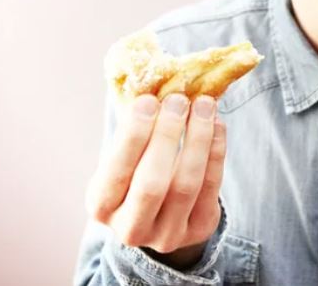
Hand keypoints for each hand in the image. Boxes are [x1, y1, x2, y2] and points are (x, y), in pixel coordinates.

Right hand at [85, 93, 226, 266]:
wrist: (158, 216)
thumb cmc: (135, 172)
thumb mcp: (123, 158)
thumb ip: (133, 129)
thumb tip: (153, 82)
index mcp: (101, 206)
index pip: (116, 171)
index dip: (133, 135)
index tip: (148, 100)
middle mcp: (130, 227)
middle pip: (152, 183)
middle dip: (167, 135)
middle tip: (179, 100)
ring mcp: (166, 234)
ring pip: (186, 185)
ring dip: (197, 138)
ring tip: (204, 105)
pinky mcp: (198, 230)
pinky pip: (211, 187)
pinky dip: (215, 150)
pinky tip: (216, 123)